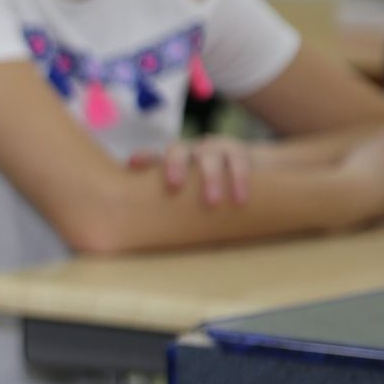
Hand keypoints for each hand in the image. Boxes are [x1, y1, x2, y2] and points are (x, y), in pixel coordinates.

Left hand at [128, 136, 254, 206]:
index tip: (134, 164)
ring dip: (209, 178)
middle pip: (177, 151)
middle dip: (174, 165)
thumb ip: (164, 207)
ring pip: (209, 156)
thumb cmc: (204, 192)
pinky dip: (238, 181)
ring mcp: (214, 149)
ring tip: (212, 203)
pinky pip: (238, 162)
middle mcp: (189, 152)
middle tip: (174, 186)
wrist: (249, 172)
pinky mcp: (238, 152)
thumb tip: (141, 234)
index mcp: (170, 162)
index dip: (143, 158)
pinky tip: (240, 200)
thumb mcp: (183, 198)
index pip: (151, 156)